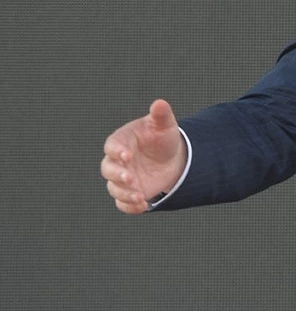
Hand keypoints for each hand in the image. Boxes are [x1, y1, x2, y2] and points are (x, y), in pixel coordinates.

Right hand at [101, 99, 186, 213]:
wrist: (172, 158)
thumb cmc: (162, 138)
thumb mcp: (164, 125)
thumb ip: (161, 115)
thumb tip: (160, 103)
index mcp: (121, 142)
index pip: (111, 147)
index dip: (116, 151)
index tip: (127, 155)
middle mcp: (117, 162)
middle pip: (108, 169)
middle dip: (117, 175)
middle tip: (130, 178)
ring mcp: (122, 179)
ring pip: (114, 188)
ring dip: (124, 193)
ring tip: (139, 196)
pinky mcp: (129, 192)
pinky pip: (123, 203)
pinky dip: (129, 206)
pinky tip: (143, 206)